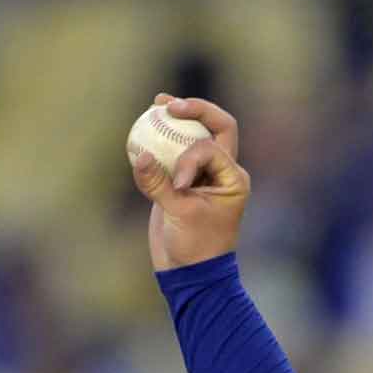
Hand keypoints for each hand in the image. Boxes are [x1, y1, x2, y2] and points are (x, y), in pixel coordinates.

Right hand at [130, 94, 249, 269]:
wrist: (190, 270)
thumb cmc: (195, 246)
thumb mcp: (178, 214)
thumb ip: (158, 183)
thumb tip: (139, 154)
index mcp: (233, 179)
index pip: (211, 149)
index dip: (189, 157)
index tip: (178, 184)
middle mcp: (223, 172)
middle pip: (218, 128)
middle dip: (197, 110)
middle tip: (170, 103)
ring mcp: (203, 174)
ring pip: (195, 137)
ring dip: (179, 119)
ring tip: (159, 101)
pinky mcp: (183, 180)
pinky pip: (174, 151)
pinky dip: (162, 138)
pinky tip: (146, 124)